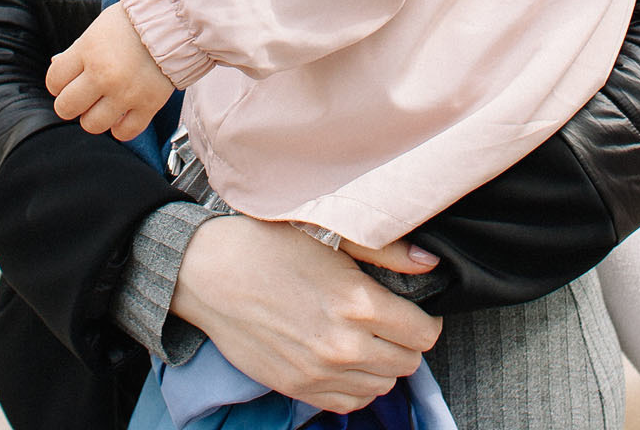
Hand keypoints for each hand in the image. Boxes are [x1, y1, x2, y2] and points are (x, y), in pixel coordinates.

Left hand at [45, 3, 173, 142]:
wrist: (172, 21)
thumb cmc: (132, 22)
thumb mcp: (96, 30)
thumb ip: (76, 51)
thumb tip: (56, 67)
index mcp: (87, 51)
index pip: (54, 81)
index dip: (57, 84)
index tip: (67, 81)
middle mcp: (103, 74)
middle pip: (66, 107)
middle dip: (70, 104)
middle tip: (82, 96)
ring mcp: (126, 92)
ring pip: (92, 125)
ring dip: (94, 117)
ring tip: (103, 105)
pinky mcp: (148, 104)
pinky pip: (125, 132)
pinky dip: (120, 128)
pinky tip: (121, 115)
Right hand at [170, 216, 441, 413]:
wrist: (210, 274)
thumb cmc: (268, 246)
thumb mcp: (331, 236)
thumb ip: (386, 252)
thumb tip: (430, 263)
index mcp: (359, 303)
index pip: (424, 333)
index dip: (425, 319)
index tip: (414, 310)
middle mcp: (345, 345)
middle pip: (408, 362)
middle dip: (406, 342)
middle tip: (390, 321)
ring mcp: (320, 372)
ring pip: (383, 385)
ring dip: (383, 364)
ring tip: (366, 338)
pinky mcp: (298, 388)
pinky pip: (350, 403)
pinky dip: (357, 385)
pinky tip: (346, 360)